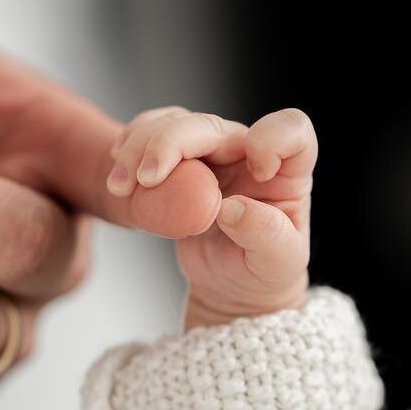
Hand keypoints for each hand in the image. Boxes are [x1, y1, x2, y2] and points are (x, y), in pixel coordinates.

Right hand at [106, 107, 315, 329]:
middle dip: (171, 142)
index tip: (257, 171)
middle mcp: (247, 152)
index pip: (291, 129)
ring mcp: (211, 153)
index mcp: (286, 171)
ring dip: (140, 147)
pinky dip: (129, 148)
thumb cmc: (264, 272)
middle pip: (209, 124)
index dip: (272, 139)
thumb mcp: (278, 263)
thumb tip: (232, 208)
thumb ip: (266, 234)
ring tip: (121, 186)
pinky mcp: (179, 161)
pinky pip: (151, 134)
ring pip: (173, 124)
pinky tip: (119, 174)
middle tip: (145, 179)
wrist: (233, 285)